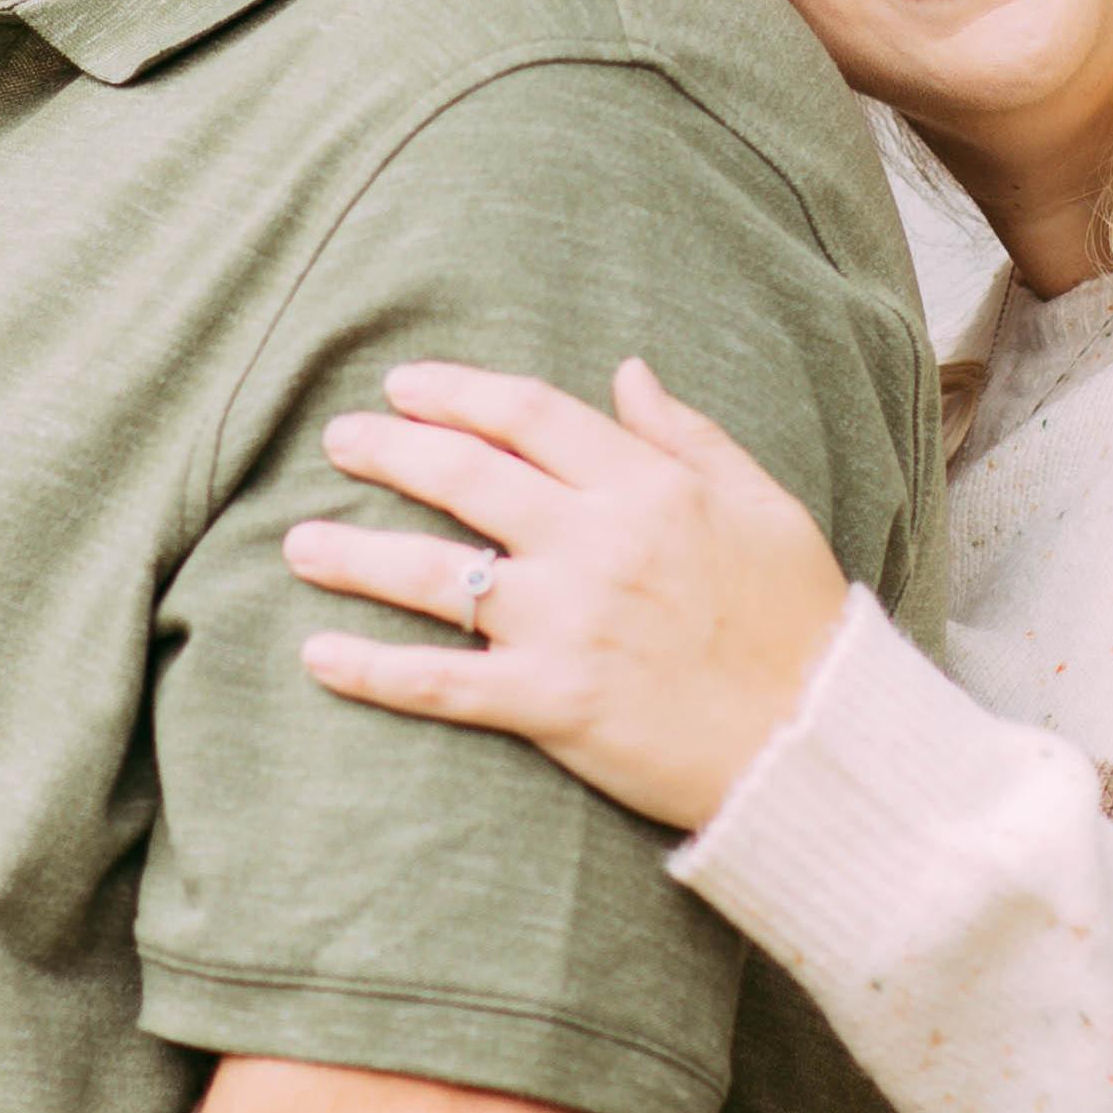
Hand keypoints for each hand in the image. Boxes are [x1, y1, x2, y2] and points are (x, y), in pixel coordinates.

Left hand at [287, 358, 853, 830]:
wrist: (816, 740)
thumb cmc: (797, 620)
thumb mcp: (761, 502)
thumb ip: (689, 434)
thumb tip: (628, 371)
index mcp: (648, 487)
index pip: (530, 416)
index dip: (459, 393)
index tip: (406, 385)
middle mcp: (597, 543)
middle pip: (467, 476)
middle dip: (390, 450)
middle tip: (339, 440)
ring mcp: (568, 624)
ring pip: (436, 574)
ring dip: (355, 554)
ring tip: (296, 543)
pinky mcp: (552, 703)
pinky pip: (442, 682)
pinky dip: (374, 670)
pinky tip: (318, 655)